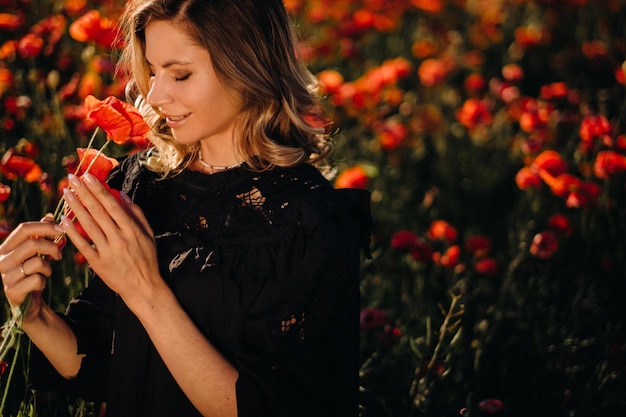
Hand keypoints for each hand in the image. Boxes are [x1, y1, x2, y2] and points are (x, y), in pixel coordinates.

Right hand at [0, 214, 63, 319]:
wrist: (27, 302)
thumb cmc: (32, 274)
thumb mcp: (37, 253)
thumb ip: (41, 236)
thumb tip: (49, 216)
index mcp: (6, 248)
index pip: (23, 229)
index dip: (45, 226)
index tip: (62, 229)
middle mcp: (2, 260)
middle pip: (32, 244)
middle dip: (52, 247)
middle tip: (59, 254)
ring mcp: (5, 276)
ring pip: (37, 262)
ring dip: (48, 267)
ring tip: (44, 273)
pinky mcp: (13, 291)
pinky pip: (37, 279)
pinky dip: (43, 281)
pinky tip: (38, 285)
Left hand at [60, 173, 160, 307]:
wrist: (143, 287)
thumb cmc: (147, 259)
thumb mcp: (148, 234)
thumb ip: (137, 214)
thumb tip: (122, 195)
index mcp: (132, 230)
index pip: (112, 205)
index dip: (98, 190)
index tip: (88, 177)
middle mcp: (119, 238)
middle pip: (98, 212)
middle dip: (84, 193)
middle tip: (72, 179)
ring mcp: (108, 251)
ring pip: (88, 225)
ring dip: (75, 208)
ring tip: (66, 194)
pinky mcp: (98, 263)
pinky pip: (83, 245)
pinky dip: (73, 232)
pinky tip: (64, 220)